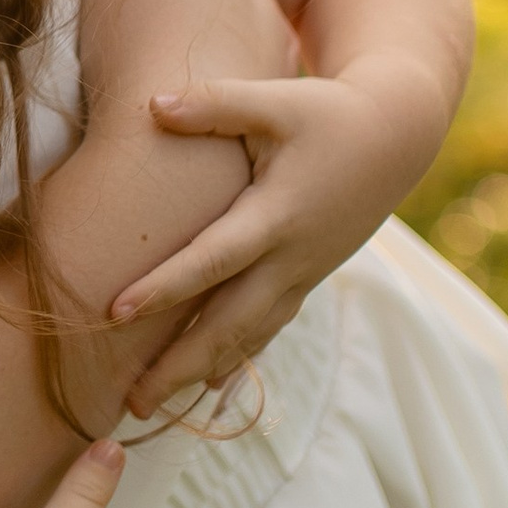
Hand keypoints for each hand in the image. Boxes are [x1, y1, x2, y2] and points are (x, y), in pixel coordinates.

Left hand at [112, 49, 452, 410]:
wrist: (394, 139)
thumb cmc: (327, 114)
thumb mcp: (275, 101)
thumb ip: (214, 104)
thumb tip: (153, 106)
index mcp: (277, 215)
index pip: (213, 260)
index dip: (165, 287)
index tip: (113, 312)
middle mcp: (290, 258)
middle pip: (229, 324)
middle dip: (179, 365)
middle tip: (129, 402)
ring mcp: (301, 275)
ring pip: (247, 337)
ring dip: (200, 373)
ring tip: (150, 406)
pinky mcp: (304, 280)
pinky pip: (267, 330)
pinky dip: (236, 362)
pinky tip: (208, 391)